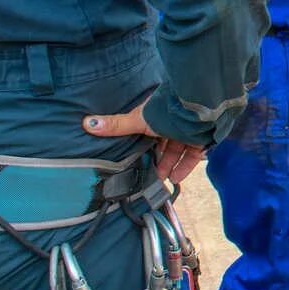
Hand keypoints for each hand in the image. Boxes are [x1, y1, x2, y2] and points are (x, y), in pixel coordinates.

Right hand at [83, 102, 204, 183]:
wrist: (200, 109)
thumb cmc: (167, 111)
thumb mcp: (138, 119)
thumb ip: (116, 126)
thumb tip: (87, 123)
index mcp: (157, 115)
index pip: (148, 132)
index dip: (142, 145)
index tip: (134, 159)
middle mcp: (173, 123)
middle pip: (163, 143)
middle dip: (157, 159)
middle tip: (149, 175)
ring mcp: (188, 131)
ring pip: (177, 151)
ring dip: (169, 165)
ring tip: (161, 180)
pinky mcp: (202, 139)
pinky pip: (192, 156)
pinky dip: (184, 168)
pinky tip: (176, 179)